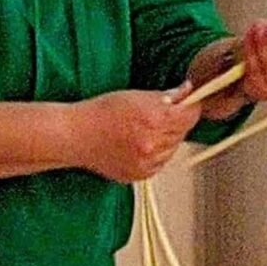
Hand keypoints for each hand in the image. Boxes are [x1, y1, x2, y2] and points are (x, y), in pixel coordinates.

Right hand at [70, 85, 204, 184]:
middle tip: (162, 114)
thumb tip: (188, 90)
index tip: (189, 102)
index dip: (191, 106)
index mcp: (155, 120)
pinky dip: (156, 153)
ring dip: (167, 139)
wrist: (76, 136)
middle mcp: (153, 144)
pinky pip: (160, 162)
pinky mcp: (140, 175)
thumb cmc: (100, 113)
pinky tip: (139, 143)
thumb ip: (167, 95)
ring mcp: (147, 162)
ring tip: (145, 129)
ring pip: (173, 148)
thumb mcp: (136, 96)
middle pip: (183, 132)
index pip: (191, 114)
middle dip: (178, 122)